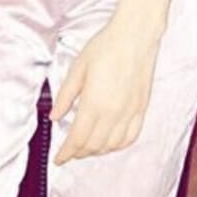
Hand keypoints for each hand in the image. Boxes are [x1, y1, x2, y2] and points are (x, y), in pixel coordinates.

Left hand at [50, 21, 160, 164]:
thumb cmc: (105, 47)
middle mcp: (114, 113)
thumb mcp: (77, 68)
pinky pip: (130, 137)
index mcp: (95, 103)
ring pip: (112, 145)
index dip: (66, 153)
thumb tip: (54, 117)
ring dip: (97, 151)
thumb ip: (66, 96)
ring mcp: (130, 112)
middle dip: (79, 153)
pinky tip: (110, 144)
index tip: (59, 159)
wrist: (135, 36)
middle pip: (94, 145)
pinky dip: (118, 146)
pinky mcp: (142, 109)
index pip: (78, 139)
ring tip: (85, 149)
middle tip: (68, 153)